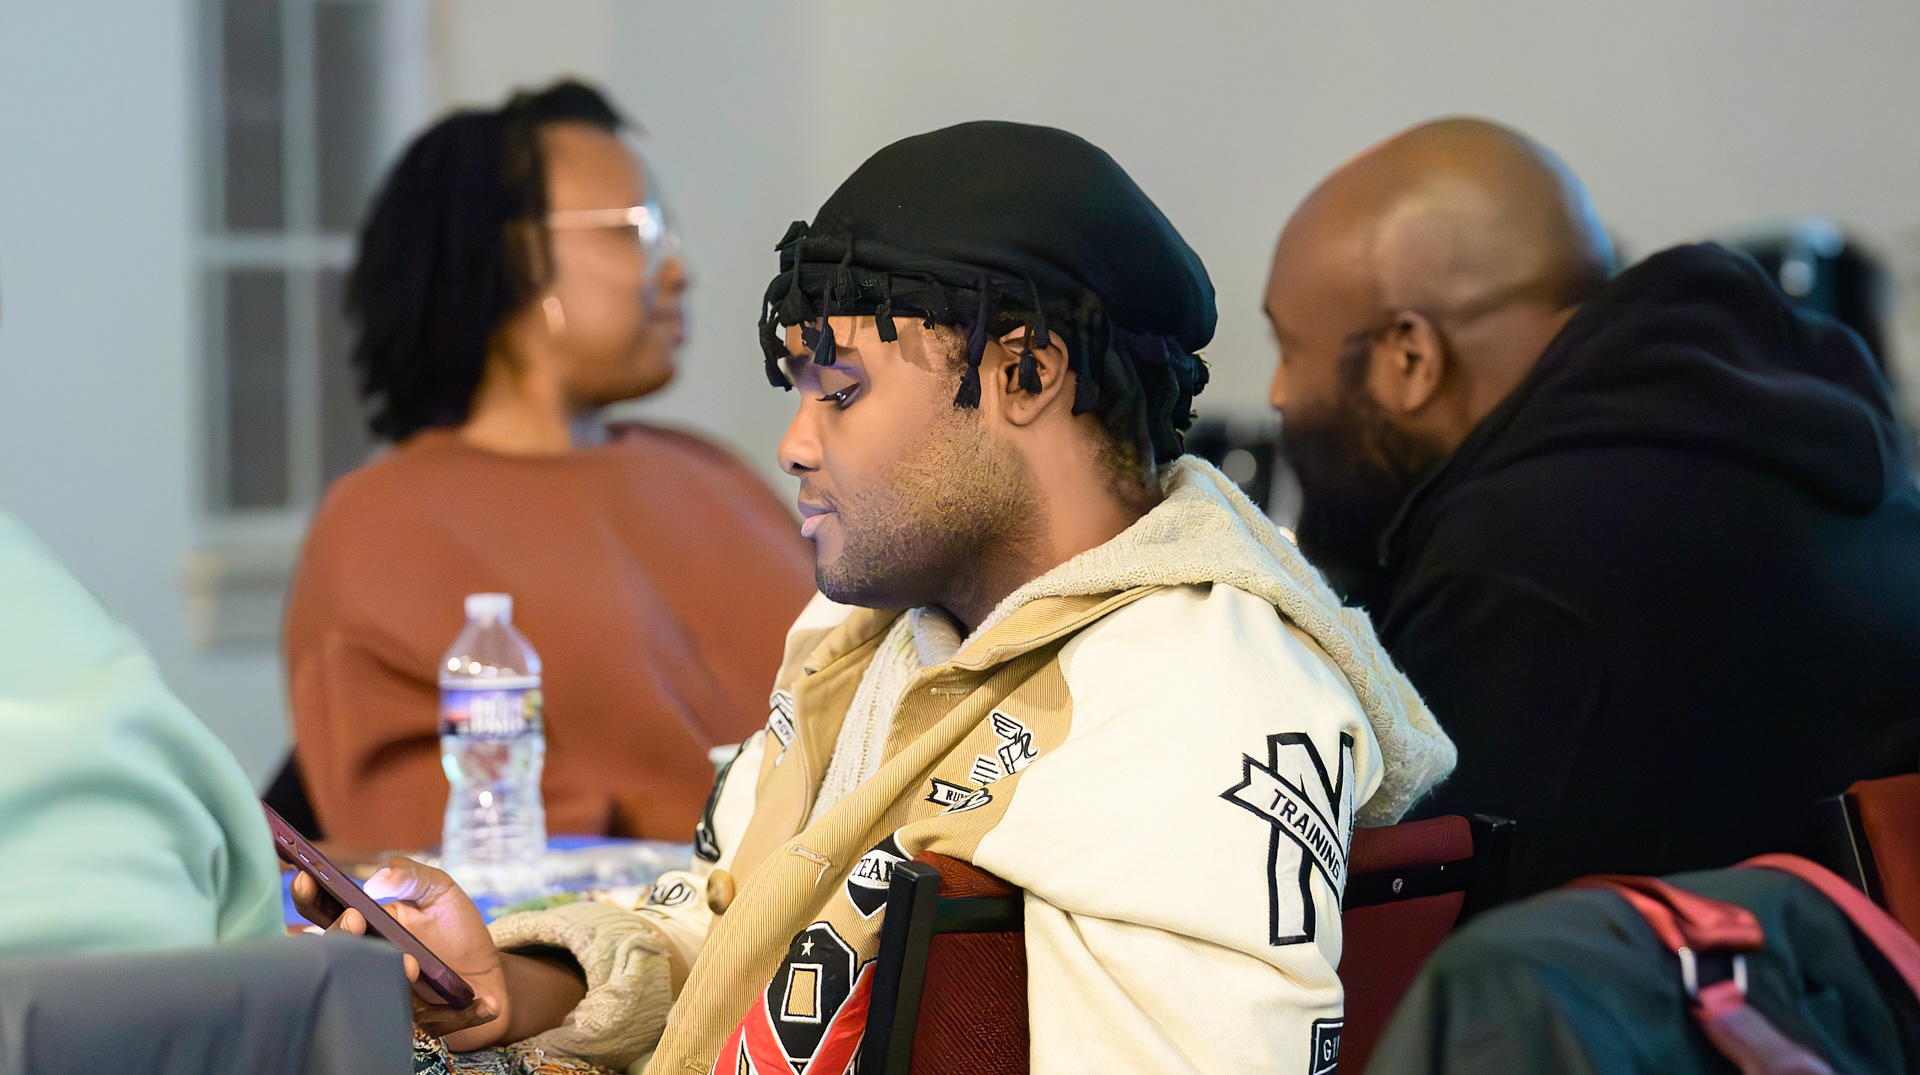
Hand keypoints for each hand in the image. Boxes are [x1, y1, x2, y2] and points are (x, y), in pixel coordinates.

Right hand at [291, 857, 509, 1048]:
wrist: (487, 977)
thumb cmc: (457, 931)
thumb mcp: (441, 891)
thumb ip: (411, 876)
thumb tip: (375, 882)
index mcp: (364, 919)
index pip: (324, 907)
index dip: (309, 893)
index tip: (305, 876)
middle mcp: (360, 952)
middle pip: (324, 944)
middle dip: (333, 928)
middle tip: (354, 916)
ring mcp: (371, 981)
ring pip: (343, 975)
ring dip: (358, 954)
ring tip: (387, 943)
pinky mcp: (390, 1009)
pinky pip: (376, 1002)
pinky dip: (389, 982)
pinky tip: (412, 968)